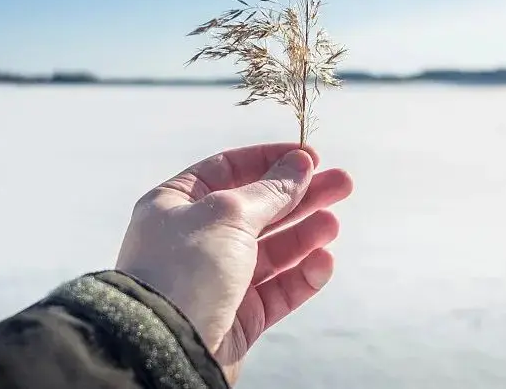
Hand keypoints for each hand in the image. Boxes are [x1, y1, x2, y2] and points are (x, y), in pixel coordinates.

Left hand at [115, 143, 353, 383]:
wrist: (163, 349)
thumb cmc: (183, 271)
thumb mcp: (228, 215)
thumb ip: (270, 191)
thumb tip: (299, 165)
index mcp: (177, 205)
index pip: (229, 169)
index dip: (270, 160)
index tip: (310, 156)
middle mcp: (196, 240)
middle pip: (259, 209)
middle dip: (302, 196)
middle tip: (342, 184)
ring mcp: (218, 280)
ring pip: (272, 250)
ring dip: (305, 234)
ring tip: (333, 225)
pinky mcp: (238, 317)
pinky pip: (277, 291)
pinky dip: (302, 276)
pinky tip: (323, 262)